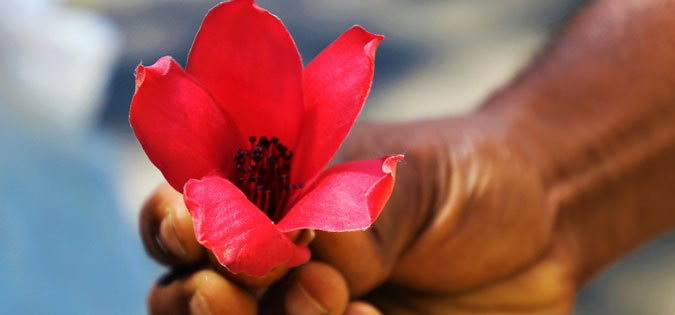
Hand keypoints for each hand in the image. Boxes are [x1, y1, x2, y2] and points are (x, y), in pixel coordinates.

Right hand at [140, 117, 575, 313]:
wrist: (541, 223)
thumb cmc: (467, 175)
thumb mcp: (408, 173)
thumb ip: (346, 211)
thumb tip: (306, 257)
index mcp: (271, 194)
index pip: (184, 211)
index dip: (175, 225)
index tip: (207, 229)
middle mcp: (276, 261)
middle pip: (188, 296)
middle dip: (207, 297)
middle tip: (257, 285)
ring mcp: (307, 313)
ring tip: (337, 300)